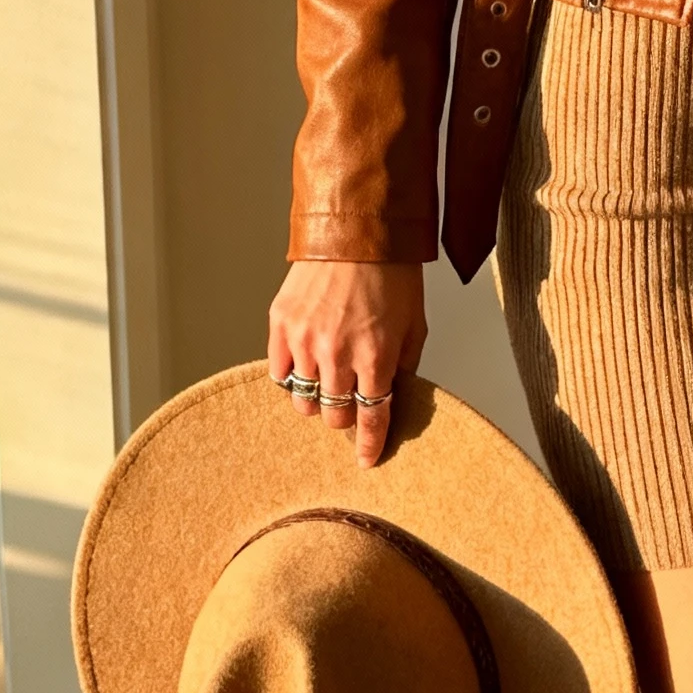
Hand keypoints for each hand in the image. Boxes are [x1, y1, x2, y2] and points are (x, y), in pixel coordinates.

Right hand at [267, 261, 426, 468]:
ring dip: (317, 400)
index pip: (371, 419)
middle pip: (334, 417)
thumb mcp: (414, 324)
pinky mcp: (280, 325)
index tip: (367, 460)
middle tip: (349, 405)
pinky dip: (291, 378)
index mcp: (376, 357)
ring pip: (303, 401)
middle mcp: (337, 355)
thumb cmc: (392, 274)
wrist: (356, 231)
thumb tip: (394, 396)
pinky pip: (279, 373)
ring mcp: (305, 341)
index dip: (370, 445)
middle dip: (344, 418)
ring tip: (326, 385)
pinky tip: (303, 369)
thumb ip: (404, 366)